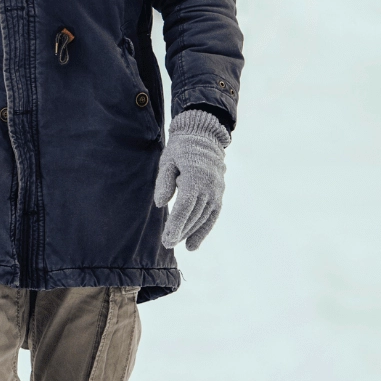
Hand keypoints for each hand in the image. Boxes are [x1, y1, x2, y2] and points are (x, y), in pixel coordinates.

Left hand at [152, 109, 230, 250]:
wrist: (204, 137)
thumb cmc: (181, 149)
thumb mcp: (167, 160)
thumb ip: (164, 182)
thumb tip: (161, 204)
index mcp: (195, 177)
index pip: (185, 206)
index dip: (176, 225)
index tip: (167, 239)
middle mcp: (210, 187)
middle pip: (194, 215)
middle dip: (180, 232)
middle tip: (167, 243)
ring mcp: (217, 191)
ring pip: (203, 218)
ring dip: (190, 232)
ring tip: (176, 243)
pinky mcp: (219, 194)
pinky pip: (212, 216)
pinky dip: (203, 231)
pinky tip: (192, 244)